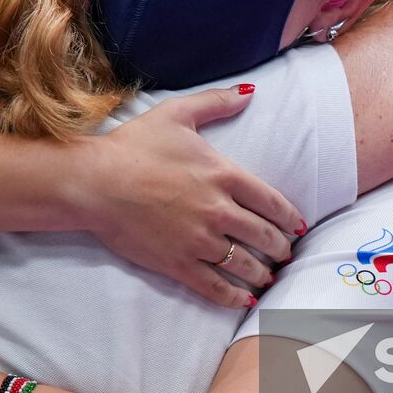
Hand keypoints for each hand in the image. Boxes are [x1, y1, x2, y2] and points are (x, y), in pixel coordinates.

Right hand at [75, 85, 304, 308]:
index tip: (298, 226)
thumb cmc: (133, 146)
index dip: (290, 218)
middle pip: (264, 236)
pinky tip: (244, 300)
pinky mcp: (177, 264)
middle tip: (285, 253)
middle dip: (281, 248)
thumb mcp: (176, 113)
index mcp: (223, 175)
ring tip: (268, 276)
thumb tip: (249, 93)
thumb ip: (216, 102)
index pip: (272, 202)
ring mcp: (199, 241)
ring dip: (262, 273)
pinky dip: (234, 297)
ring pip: (245, 264)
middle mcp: (218, 210)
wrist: (95, 182)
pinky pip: (215, 286)